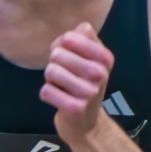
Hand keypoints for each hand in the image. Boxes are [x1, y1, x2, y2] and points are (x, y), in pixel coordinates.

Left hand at [39, 23, 114, 147]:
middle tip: (65, 76)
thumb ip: (82, 37)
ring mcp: (89, 91)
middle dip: (55, 64)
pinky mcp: (75, 107)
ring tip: (63, 87)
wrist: (87, 123)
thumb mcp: (89, 59)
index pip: (71, 36)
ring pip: (50, 71)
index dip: (62, 45)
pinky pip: (45, 90)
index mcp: (105, 58)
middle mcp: (100, 73)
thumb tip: (79, 28)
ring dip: (50, 80)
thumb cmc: (83, 84)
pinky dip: (47, 95)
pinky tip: (60, 100)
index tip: (70, 58)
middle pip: (58, 53)